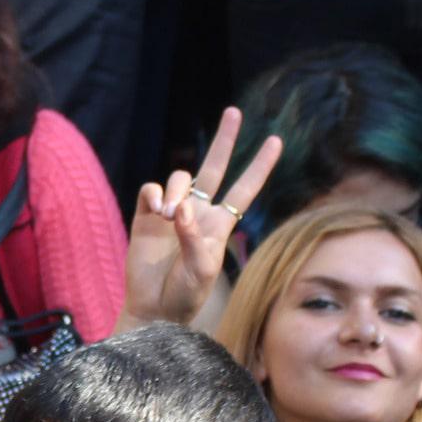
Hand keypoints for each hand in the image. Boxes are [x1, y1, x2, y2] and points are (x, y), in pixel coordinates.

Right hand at [123, 106, 280, 326]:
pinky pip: (151, 189)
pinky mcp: (145, 216)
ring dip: (176, 189)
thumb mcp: (199, 271)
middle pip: (215, 166)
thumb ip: (193, 238)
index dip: (260, 165)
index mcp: (219, 224)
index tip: (276, 141)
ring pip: (180, 178)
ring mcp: (170, 212)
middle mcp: (198, 212)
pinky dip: (155, 194)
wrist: (153, 310)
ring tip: (169, 215)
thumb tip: (182, 209)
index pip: (245, 189)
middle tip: (233, 111)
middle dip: (225, 139)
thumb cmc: (184, 296)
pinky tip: (156, 213)